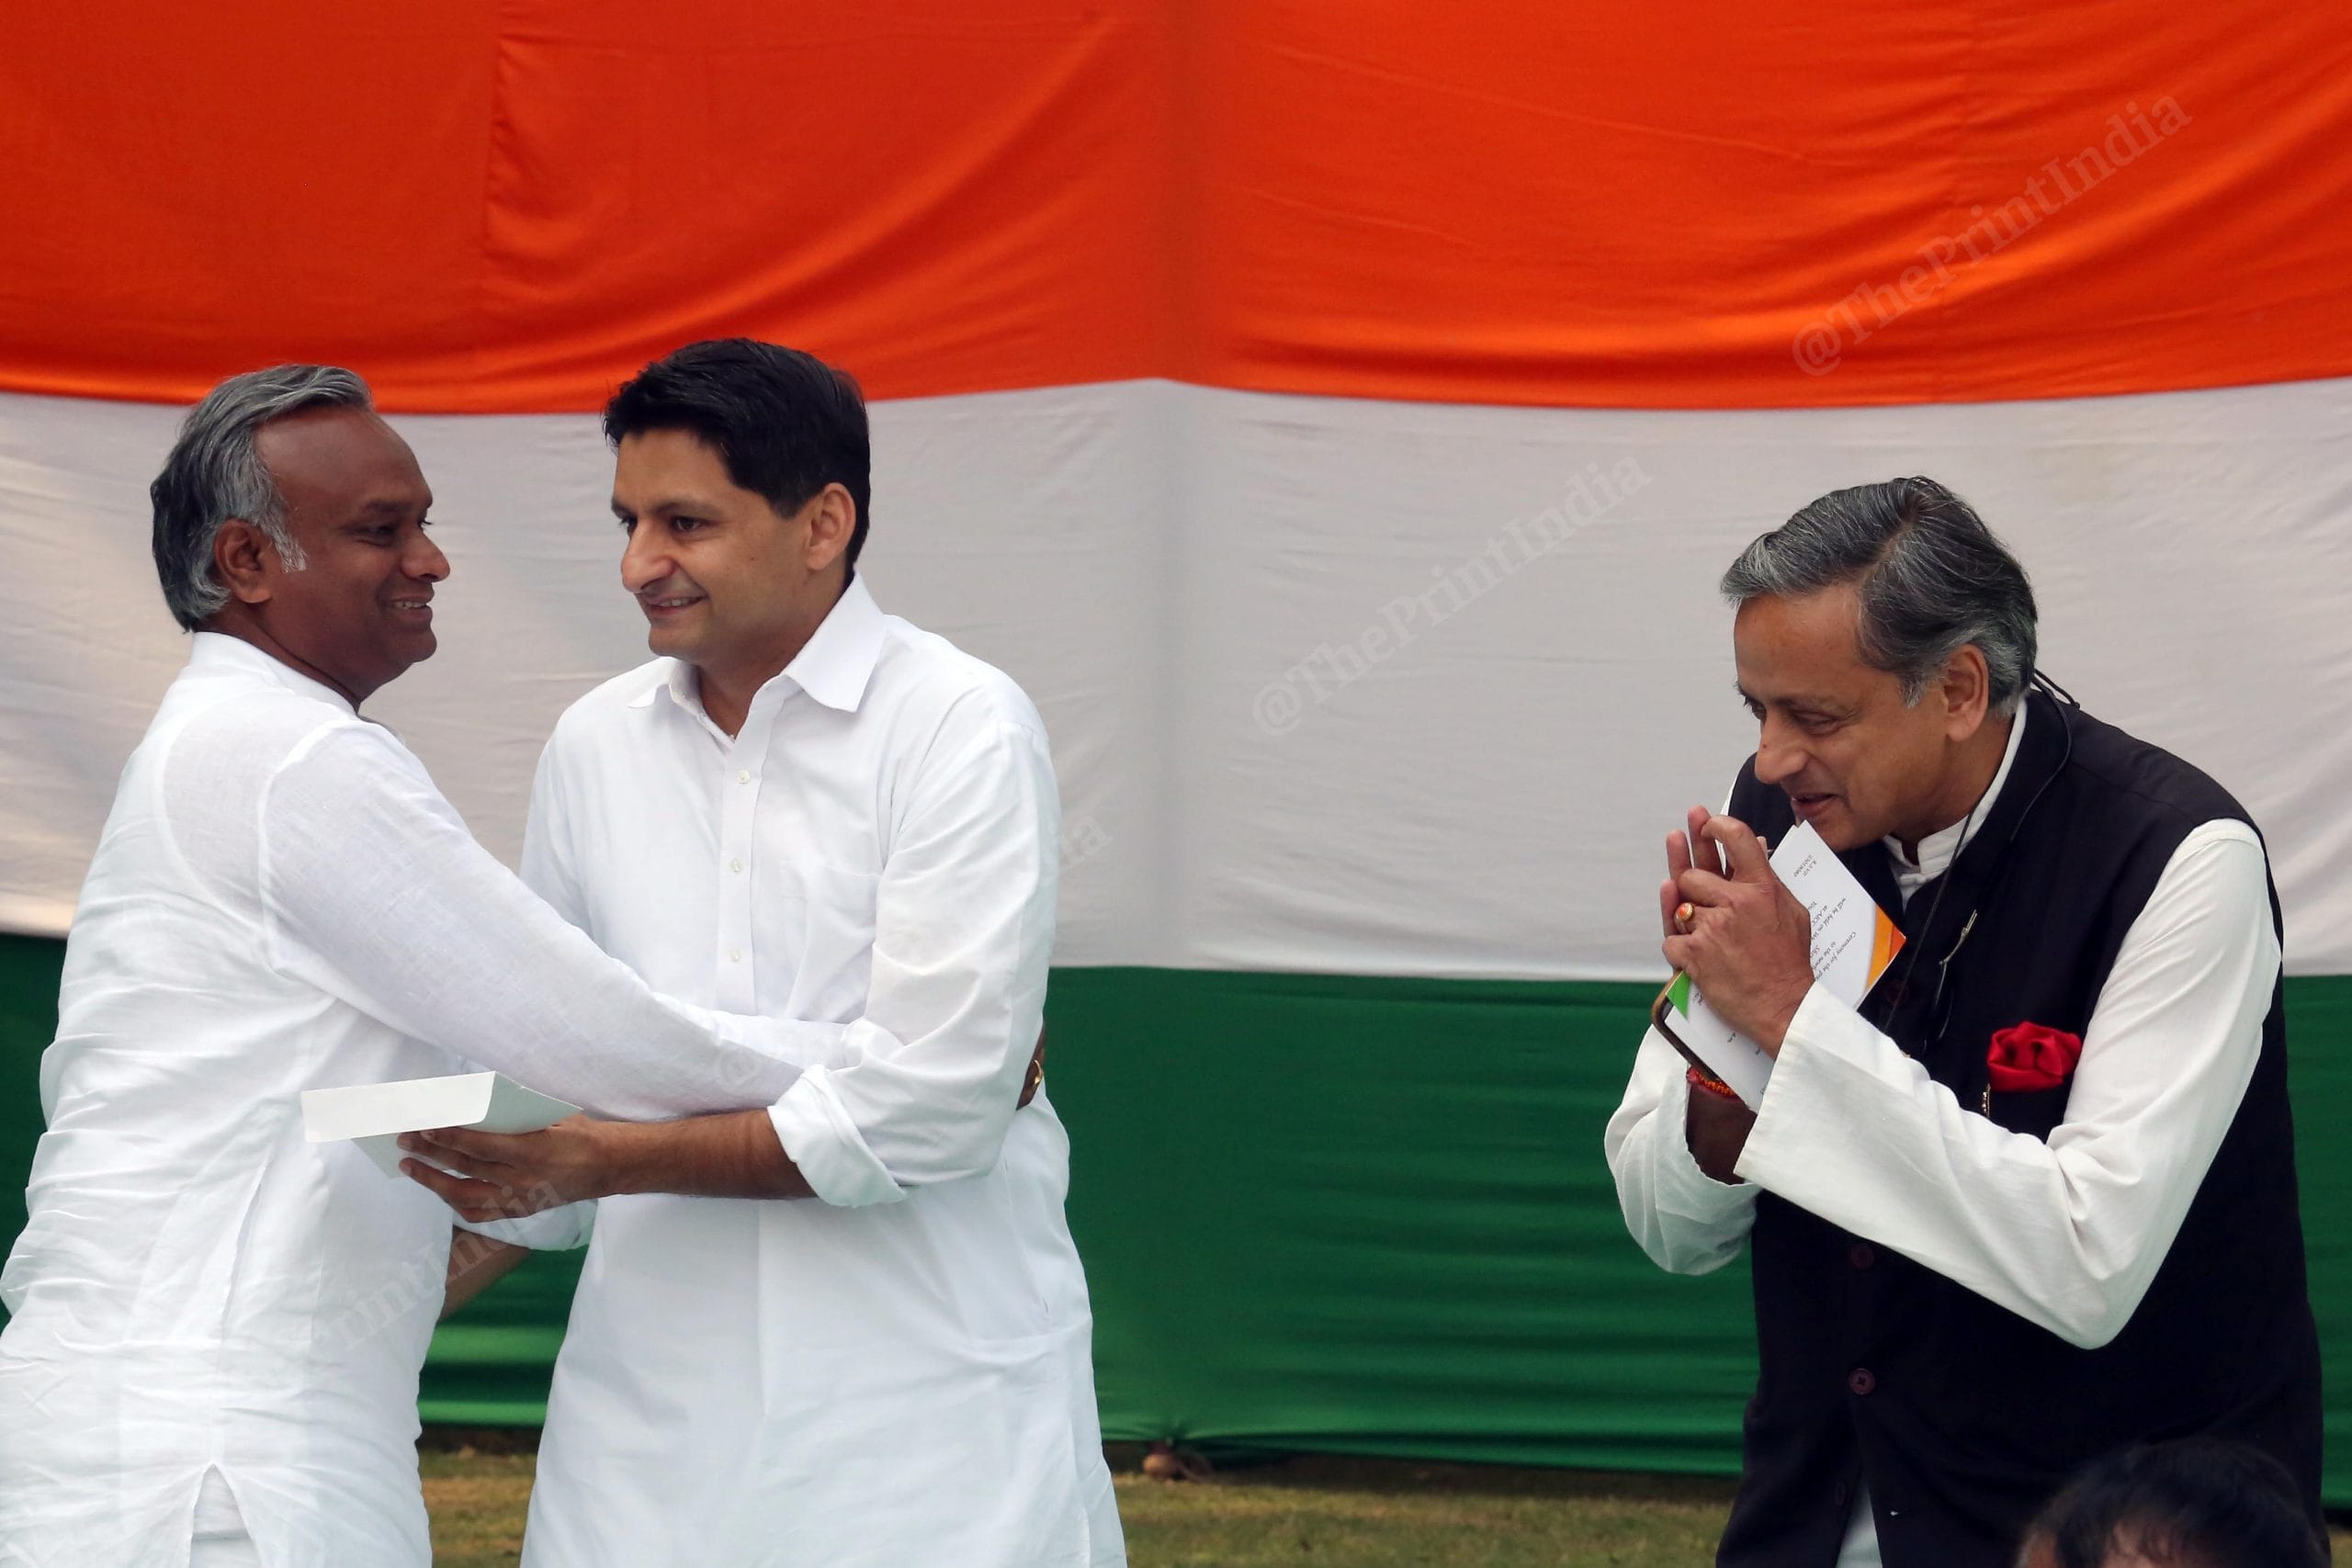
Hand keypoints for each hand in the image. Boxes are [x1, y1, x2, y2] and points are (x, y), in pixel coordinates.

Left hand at [399, 1115, 632, 1223]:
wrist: (607, 1168)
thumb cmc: (581, 1134)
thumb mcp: (553, 1116)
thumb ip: (515, 1117)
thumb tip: (471, 1107)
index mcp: (534, 1151)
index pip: (480, 1145)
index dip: (449, 1136)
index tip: (424, 1125)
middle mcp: (523, 1181)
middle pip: (465, 1167)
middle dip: (431, 1152)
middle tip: (406, 1139)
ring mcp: (519, 1200)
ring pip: (464, 1195)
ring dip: (433, 1179)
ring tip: (410, 1166)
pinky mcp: (519, 1212)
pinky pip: (478, 1213)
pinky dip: (454, 1202)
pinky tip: (440, 1189)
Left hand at [1661, 811, 1812, 1053]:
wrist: (1783, 1006)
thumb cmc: (1788, 962)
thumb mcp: (1791, 911)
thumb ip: (1768, 877)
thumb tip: (1757, 843)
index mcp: (1762, 888)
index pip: (1735, 837)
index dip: (1713, 826)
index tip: (1703, 824)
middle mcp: (1736, 902)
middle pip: (1692, 875)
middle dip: (1694, 890)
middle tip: (1711, 908)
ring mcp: (1712, 927)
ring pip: (1680, 908)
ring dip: (1691, 923)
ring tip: (1716, 940)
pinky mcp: (1693, 953)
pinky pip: (1671, 938)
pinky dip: (1681, 949)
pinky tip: (1699, 957)